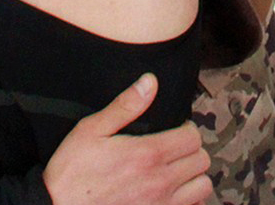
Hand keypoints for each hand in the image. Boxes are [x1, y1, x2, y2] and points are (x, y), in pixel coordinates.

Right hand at [44, 74, 210, 204]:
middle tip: (175, 148)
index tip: (175, 130)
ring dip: (193, 176)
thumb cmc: (72, 171)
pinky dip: (188, 200)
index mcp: (148, 154)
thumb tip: (150, 82)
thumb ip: (125, 106)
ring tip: (177, 170)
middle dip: (191, 150)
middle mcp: (160, 182)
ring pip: (202, 187)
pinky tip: (172, 193)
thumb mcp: (91, 130)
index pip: (192, 137)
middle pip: (201, 160)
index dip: (186, 129)